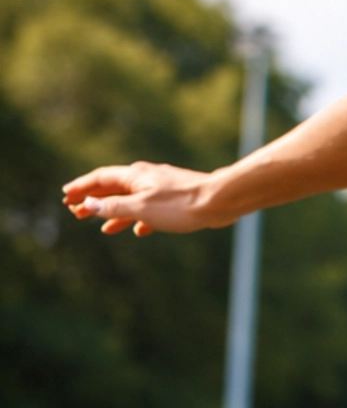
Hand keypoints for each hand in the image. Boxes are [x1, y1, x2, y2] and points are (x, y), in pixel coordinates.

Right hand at [61, 162, 220, 237]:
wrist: (218, 201)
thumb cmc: (180, 205)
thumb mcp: (141, 208)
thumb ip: (114, 208)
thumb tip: (90, 205)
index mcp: (133, 176)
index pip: (99, 179)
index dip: (82, 188)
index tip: (67, 197)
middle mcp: (145, 177)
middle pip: (113, 189)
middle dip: (94, 201)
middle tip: (75, 213)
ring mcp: (160, 188)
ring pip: (131, 201)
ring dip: (115, 214)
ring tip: (102, 228)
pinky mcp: (174, 200)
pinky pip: (150, 209)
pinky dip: (139, 219)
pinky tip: (139, 231)